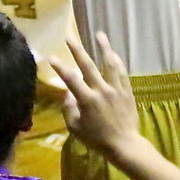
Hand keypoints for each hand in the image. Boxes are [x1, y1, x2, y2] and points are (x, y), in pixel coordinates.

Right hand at [51, 33, 140, 161]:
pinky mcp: (127, 92)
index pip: (71, 79)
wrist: (124, 144)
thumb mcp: (76, 128)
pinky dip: (117, 62)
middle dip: (78, 50)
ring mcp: (116, 89)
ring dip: (104, 48)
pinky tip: (114, 54)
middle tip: (70, 37)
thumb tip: (67, 94)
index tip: (52, 57)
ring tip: (100, 34)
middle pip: (88, 66)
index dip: (60, 67)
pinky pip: (122, 73)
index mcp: (87, 100)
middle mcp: (102, 90)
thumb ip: (69, 109)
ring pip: (110, 64)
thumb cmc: (97, 139)